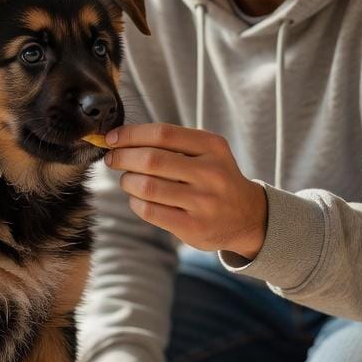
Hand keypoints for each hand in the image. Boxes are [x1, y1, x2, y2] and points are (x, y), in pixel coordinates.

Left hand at [104, 123, 267, 258]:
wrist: (248, 216)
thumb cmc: (215, 177)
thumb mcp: (207, 152)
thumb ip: (172, 143)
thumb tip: (120, 139)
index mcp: (213, 146)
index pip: (163, 134)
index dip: (131, 135)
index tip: (112, 138)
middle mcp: (211, 173)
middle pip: (152, 160)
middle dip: (123, 157)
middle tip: (112, 159)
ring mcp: (204, 202)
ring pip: (147, 187)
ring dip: (127, 181)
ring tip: (127, 180)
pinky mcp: (194, 228)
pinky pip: (150, 211)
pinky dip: (135, 202)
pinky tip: (137, 198)